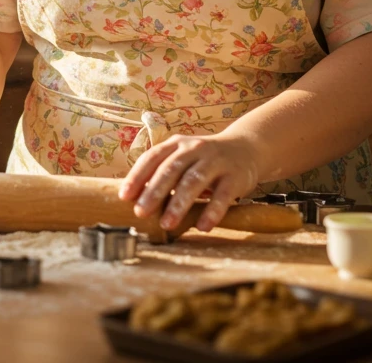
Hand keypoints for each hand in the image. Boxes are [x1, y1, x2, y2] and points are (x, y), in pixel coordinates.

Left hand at [117, 133, 260, 231]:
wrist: (246, 148)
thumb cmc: (204, 159)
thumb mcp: (182, 158)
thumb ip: (162, 172)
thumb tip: (133, 198)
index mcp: (177, 144)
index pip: (153, 157)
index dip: (137, 176)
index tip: (124, 197)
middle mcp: (194, 149)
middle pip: (171, 169)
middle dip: (154, 192)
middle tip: (141, 212)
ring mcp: (215, 161)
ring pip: (194, 181)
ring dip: (179, 204)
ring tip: (167, 224)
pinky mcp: (235, 176)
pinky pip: (222, 195)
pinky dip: (212, 211)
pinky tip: (202, 226)